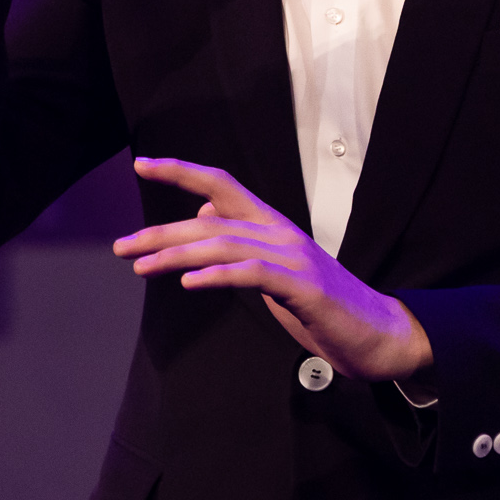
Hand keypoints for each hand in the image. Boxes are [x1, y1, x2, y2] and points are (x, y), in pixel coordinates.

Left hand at [114, 157, 432, 383]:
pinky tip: (190, 284)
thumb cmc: (321, 305)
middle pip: (211, 221)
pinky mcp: (303, 287)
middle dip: (161, 232)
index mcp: (272, 224)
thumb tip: (204, 214)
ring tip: (140, 266)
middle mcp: (280, 232)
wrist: (377, 335)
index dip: (181, 170)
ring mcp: (294, 257)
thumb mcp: (274, 267)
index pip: (221, 183)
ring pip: (224, 245)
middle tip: (121, 247)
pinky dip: (219, 276)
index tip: (140, 164)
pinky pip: (253, 274)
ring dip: (177, 255)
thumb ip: (241, 241)